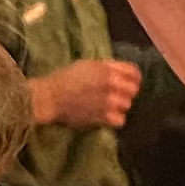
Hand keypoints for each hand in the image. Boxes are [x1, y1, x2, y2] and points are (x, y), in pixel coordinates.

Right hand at [27, 59, 144, 129]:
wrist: (50, 97)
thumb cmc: (64, 79)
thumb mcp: (86, 65)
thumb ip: (105, 68)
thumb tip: (118, 72)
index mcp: (108, 68)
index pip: (134, 72)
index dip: (134, 78)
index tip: (130, 82)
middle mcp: (112, 83)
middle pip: (133, 90)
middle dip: (126, 93)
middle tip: (116, 96)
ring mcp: (110, 101)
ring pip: (127, 105)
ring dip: (119, 106)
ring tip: (107, 107)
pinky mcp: (104, 117)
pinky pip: (120, 120)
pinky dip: (115, 120)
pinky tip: (106, 117)